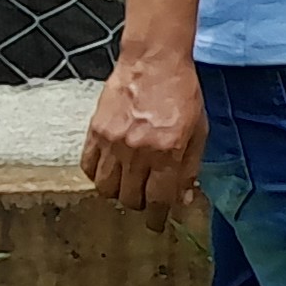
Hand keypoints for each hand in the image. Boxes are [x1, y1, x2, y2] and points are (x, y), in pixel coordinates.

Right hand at [80, 48, 206, 227]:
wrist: (153, 61)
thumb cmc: (181, 93)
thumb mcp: (199, 130)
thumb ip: (190, 167)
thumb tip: (183, 199)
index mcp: (167, 152)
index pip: (159, 200)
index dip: (158, 218)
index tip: (157, 224)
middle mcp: (137, 152)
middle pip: (130, 199)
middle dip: (140, 205)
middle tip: (146, 198)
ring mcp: (112, 142)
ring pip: (105, 188)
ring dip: (118, 193)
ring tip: (128, 184)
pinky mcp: (95, 131)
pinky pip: (87, 167)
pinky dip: (97, 175)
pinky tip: (109, 169)